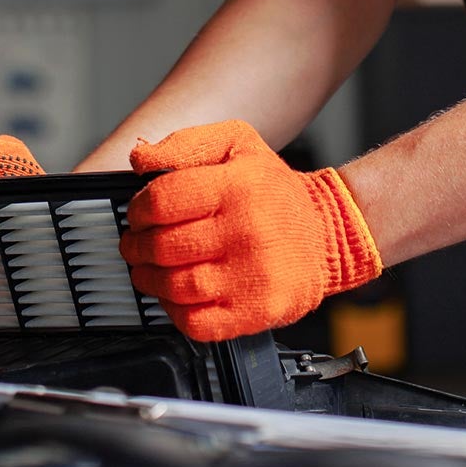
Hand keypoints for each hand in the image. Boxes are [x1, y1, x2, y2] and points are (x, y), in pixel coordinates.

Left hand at [122, 120, 381, 340]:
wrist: (328, 234)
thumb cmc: (274, 191)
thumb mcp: (237, 144)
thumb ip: (185, 144)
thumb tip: (141, 158)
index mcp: (238, 186)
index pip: (161, 201)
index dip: (137, 210)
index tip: (138, 216)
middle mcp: (247, 231)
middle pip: (163, 247)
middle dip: (137, 247)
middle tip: (137, 245)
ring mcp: (254, 276)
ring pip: (175, 286)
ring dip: (150, 280)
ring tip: (150, 271)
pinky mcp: (258, 311)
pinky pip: (197, 323)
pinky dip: (175, 312)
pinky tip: (177, 296)